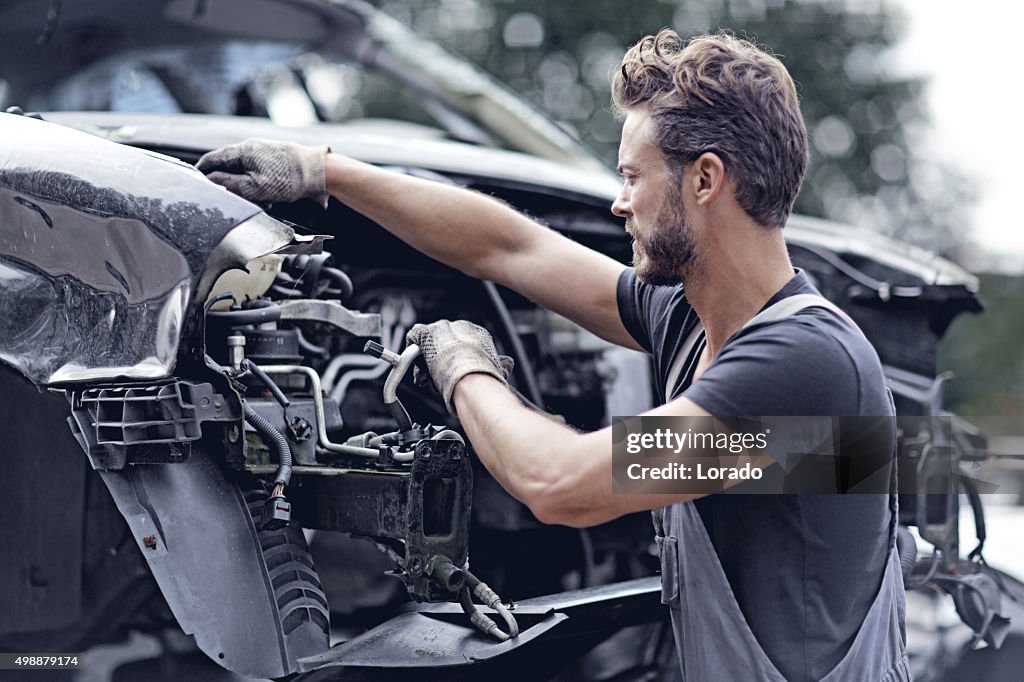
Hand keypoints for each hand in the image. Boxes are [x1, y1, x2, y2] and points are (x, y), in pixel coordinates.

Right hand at [196, 138, 329, 205]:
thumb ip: (229, 184)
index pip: (212, 159)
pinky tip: (270, 197)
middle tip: (234, 199)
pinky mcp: (274, 158)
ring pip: (244, 171)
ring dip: (247, 188)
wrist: (319, 172)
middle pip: (228, 166)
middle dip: (229, 184)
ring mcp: (263, 151)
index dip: (202, 171)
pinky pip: (259, 172)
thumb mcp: (254, 187)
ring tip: (261, 201)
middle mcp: (251, 147)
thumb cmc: (288, 179)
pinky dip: (259, 186)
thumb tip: (211, 181)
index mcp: (242, 150)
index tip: (195, 182)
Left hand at [406, 320, 512, 414]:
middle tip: (437, 375)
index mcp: (478, 333)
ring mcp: (443, 328)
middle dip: (438, 357)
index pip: (460, 340)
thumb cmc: (484, 380)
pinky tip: (418, 368)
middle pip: (443, 339)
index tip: (450, 370)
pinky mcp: (426, 333)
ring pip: (428, 339)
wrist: (472, 382)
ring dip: (425, 357)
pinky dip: (412, 352)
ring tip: (428, 376)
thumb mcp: (498, 368)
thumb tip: (506, 364)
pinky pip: (414, 336)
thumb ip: (499, 363)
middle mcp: (460, 327)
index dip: (452, 357)